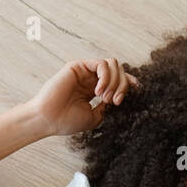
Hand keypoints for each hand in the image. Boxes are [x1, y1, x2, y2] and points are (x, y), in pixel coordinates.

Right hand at [24, 58, 139, 136]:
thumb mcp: (94, 118)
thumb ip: (106, 107)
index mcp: (94, 89)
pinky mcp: (78, 66)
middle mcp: (90, 78)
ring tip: (106, 98)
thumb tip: (115, 99)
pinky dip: (106, 77)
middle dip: (122, 85)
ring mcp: (84, 71)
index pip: (117, 79)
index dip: (129, 81)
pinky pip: (102, 64)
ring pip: (112, 64)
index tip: (138, 88)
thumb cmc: (67, 121)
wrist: (49, 120)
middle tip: (114, 101)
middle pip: (118, 70)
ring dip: (115, 82)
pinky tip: (99, 91)